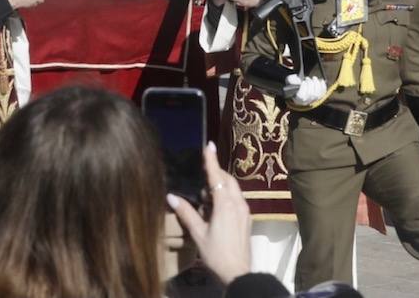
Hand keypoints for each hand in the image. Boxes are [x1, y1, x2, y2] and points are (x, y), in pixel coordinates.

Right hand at [167, 143, 250, 285]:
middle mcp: (238, 203)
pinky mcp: (247, 219)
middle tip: (202, 176)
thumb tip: (171, 196)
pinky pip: (237, 199)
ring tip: (205, 196)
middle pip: (228, 180)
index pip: (217, 176)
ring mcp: (245, 211)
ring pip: (233, 190)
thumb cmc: (216, 253)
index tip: (209, 145)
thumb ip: (186, 213)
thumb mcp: (198, 233)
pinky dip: (226, 196)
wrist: (238, 272)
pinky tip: (215, 207)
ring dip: (221, 186)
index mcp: (225, 204)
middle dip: (216, 173)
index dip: (212, 160)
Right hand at [284, 74, 326, 105]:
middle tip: (307, 78)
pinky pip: (323, 93)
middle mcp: (306, 102)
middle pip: (311, 94)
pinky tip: (321, 80)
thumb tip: (298, 81)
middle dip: (310, 84)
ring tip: (313, 78)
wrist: (299, 87)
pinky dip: (323, 86)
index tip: (303, 81)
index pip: (301, 96)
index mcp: (297, 99)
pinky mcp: (319, 97)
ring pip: (317, 94)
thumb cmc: (294, 84)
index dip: (303, 88)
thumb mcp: (289, 81)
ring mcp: (313, 100)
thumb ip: (291, 80)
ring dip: (317, 84)